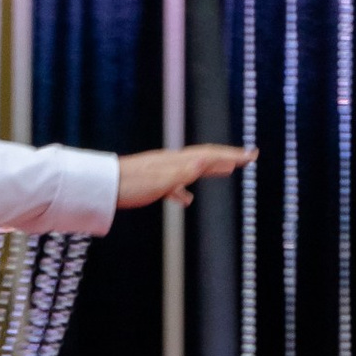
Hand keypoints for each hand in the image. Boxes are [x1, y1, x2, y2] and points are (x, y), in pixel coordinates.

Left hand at [113, 144, 252, 210]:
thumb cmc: (132, 184)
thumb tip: (207, 160)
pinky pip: (175, 184)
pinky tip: (185, 200)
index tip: (252, 155)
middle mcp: (172, 162)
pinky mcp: (150, 183)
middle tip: (246, 158)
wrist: (103, 186)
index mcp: (178, 161)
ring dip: (210, 170)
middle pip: (205, 157)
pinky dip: (186, 190)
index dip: (232, 156)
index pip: (211, 155)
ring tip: (225, 172)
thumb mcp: (163, 179)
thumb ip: (185, 171)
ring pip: (192, 169)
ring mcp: (161, 172)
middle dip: (227, 158)